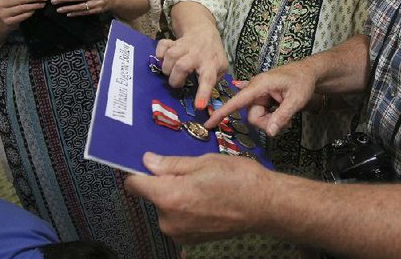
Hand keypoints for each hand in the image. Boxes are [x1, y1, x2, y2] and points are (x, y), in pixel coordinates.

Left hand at [125, 153, 270, 242]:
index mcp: (169, 197)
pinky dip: (187, 208)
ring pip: (166, 206)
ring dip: (177, 195)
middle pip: (152, 195)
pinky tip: (207, 200)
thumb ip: (171, 164)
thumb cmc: (238, 179)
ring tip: (204, 186)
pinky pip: (178, 218)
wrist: (265, 206)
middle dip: (165, 182)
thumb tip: (147, 161)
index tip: (147, 162)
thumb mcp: (204, 161)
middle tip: (192, 172)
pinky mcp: (189, 239)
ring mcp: (179, 233)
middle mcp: (169, 220)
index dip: (139, 170)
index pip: (135, 184)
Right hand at [155, 27, 227, 109]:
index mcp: (211, 63)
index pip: (208, 79)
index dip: (203, 93)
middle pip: (182, 66)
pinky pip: (162, 46)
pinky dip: (159, 54)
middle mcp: (197, 54)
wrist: (203, 31)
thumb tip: (202, 98)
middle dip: (175, 79)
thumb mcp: (221, 67)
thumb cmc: (212, 54)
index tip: (198, 106)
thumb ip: (214, 81)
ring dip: (167, 68)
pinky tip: (163, 58)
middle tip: (177, 83)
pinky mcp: (173, 41)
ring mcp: (184, 46)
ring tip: (171, 72)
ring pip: (171, 56)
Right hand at [206, 61, 316, 136]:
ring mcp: (259, 94)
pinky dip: (269, 116)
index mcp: (259, 85)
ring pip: (257, 117)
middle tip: (286, 121)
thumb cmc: (302, 81)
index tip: (208, 123)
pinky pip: (260, 112)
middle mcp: (256, 89)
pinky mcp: (262, 97)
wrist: (308, 72)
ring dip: (271, 120)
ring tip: (287, 113)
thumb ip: (282, 116)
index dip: (222, 112)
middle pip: (252, 116)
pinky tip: (276, 109)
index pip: (236, 101)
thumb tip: (270, 132)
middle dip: (267, 123)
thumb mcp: (296, 100)